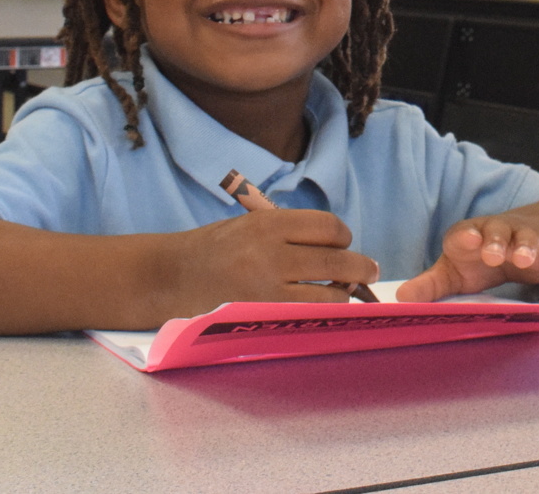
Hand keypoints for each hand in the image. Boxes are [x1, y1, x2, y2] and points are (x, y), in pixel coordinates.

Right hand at [154, 209, 378, 317]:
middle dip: (361, 268)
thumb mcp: (250, 225)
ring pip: (329, 292)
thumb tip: (337, 246)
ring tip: (343, 294)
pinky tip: (323, 312)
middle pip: (336, 259)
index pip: (328, 226)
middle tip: (370, 272)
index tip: (345, 244)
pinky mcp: (260, 315)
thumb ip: (289, 232)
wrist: (169, 276)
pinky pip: (308, 315)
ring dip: (343, 294)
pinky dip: (323, 313)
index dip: (343, 236)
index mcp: (268, 223)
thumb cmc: (213, 249)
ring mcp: (266, 287)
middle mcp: (270, 252)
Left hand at [395, 214, 538, 300]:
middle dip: (495, 240)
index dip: (466, 236)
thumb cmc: (479, 258)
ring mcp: (526, 237)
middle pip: (497, 230)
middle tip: (494, 254)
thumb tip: (400, 301)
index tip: (466, 241)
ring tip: (524, 258)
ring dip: (526, 245)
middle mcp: (498, 232)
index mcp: (470, 236)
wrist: (522, 236)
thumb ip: (430, 286)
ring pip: (528, 237)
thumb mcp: (454, 272)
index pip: (465, 231)